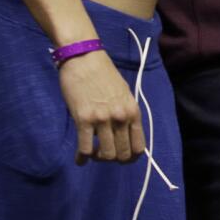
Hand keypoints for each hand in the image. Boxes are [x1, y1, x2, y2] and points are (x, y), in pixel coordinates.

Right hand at [58, 49, 144, 165]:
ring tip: (92, 153)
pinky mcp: (84, 120)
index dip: (130, 158)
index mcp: (133, 112)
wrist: (85, 59)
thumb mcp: (123, 94)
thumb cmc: (104, 75)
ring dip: (98, 159)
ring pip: (105, 155)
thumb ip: (125, 114)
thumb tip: (124, 135)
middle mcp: (121, 118)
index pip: (139, 147)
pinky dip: (82, 158)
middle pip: (122, 154)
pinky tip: (80, 159)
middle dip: (113, 159)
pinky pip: (85, 149)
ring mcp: (103, 120)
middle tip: (103, 155)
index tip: (121, 158)